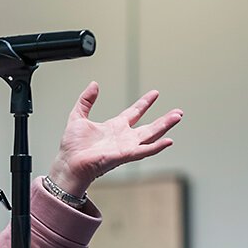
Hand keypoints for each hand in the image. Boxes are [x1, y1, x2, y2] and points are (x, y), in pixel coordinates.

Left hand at [48, 81, 182, 196]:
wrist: (69, 163)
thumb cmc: (72, 147)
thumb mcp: (78, 116)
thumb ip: (86, 100)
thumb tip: (94, 84)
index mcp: (114, 127)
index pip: (134, 113)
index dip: (144, 103)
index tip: (155, 93)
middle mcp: (123, 137)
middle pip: (149, 126)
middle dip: (164, 119)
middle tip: (178, 111)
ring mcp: (126, 147)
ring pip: (151, 136)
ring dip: (165, 127)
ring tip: (178, 117)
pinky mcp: (124, 155)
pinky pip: (144, 151)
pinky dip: (156, 146)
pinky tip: (169, 140)